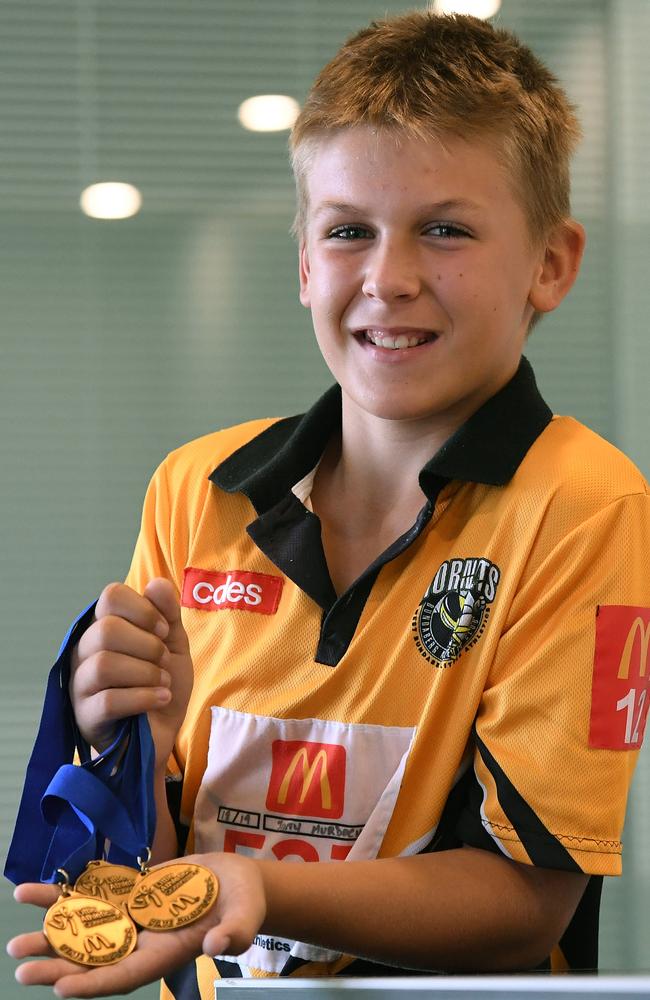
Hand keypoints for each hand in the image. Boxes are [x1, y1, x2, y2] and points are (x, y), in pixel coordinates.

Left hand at [7, 853, 265, 997]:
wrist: (239, 879)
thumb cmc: (245, 904)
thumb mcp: (246, 918)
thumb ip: (234, 933)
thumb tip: (217, 946)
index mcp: (165, 954)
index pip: (125, 976)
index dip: (94, 984)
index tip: (61, 990)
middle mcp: (141, 939)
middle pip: (94, 957)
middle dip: (57, 963)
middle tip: (21, 966)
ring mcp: (132, 915)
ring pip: (86, 928)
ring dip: (52, 932)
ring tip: (16, 941)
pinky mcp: (130, 891)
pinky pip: (93, 894)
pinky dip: (66, 894)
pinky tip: (36, 891)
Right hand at [70, 579, 192, 768]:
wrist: (161, 736)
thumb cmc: (161, 686)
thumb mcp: (174, 646)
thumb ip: (168, 615)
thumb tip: (156, 583)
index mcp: (105, 627)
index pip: (111, 596)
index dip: (143, 610)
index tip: (163, 631)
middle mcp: (85, 651)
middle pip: (105, 630)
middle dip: (147, 646)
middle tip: (162, 662)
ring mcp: (80, 684)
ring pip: (104, 664)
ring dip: (145, 673)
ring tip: (162, 684)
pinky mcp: (84, 716)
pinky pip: (107, 700)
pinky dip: (143, 697)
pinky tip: (159, 699)